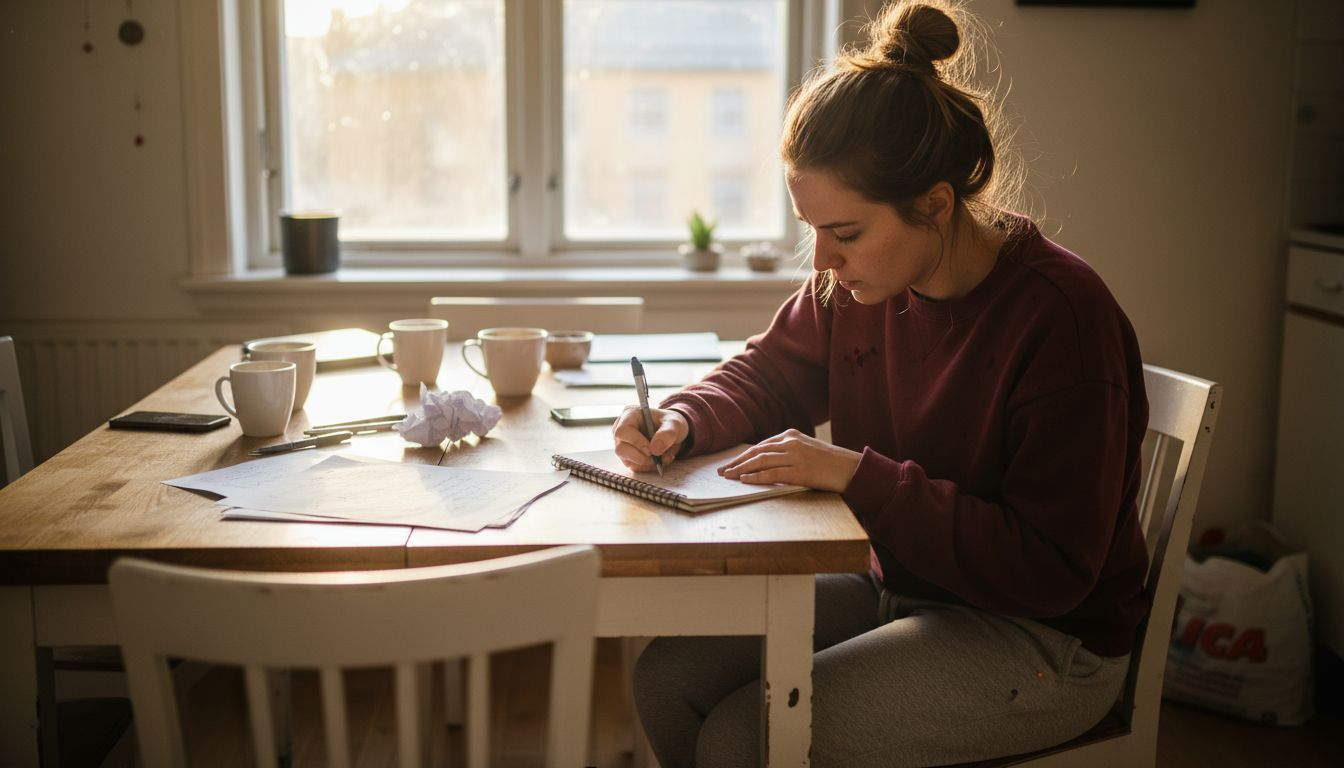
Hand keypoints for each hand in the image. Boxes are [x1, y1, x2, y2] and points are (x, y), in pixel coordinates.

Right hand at [613, 407, 688, 472]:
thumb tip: (655, 450)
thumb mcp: (674, 423)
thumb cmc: (670, 423)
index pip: (622, 431)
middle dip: (642, 457)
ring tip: (665, 457)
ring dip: (648, 463)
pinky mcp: (628, 457)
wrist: (673, 432)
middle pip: (621, 449)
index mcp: (629, 415)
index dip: (635, 442)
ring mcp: (623, 445)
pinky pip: (635, 467)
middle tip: (658, 457)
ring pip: (627, 461)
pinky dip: (650, 467)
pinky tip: (661, 459)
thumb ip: (667, 433)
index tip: (651, 450)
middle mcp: (622, 430)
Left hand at [718, 429, 860, 492]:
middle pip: (756, 452)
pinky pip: (772, 474)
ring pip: (761, 461)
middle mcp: (791, 442)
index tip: (730, 464)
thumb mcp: (807, 450)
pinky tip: (745, 480)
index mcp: (791, 435)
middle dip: (736, 462)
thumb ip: (787, 452)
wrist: (853, 469)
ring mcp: (796, 456)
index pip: (760, 445)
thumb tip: (765, 463)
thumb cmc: (830, 462)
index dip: (742, 456)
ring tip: (728, 477)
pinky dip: (756, 477)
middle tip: (722, 472)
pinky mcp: (801, 471)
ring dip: (741, 469)